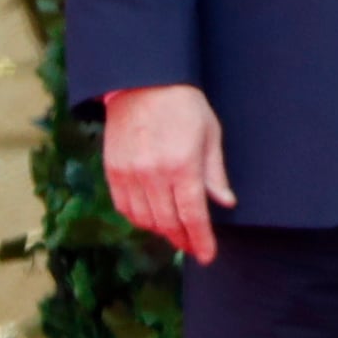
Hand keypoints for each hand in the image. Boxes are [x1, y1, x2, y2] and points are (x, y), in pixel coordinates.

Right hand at [105, 85, 234, 264]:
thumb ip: (215, 173)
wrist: (143, 82)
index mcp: (182, 165)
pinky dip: (139, 218)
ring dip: (161, 231)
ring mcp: (129, 173)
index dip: (201, 240)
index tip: (208, 256)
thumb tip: (225, 203)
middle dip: (183, 239)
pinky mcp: (113, 170)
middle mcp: (153, 174)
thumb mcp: (210, 134)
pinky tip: (151, 217)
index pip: (193, 215)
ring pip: (145, 219)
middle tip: (193, 246)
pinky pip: (124, 207)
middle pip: (168, 223)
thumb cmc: (184, 105)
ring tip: (175, 231)